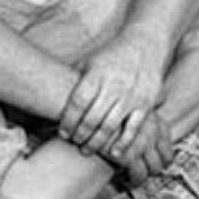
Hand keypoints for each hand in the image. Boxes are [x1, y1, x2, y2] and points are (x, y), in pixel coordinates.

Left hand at [59, 29, 165, 153]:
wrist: (144, 44)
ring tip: (87, 150)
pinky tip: (115, 154)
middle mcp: (113, 86)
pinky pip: (133, 128)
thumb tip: (52, 96)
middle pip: (92, 117)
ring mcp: (130, 96)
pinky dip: (124, 143)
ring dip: (97, 142)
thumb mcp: (90, 63)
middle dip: (80, 134)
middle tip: (74, 143)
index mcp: (96, 75)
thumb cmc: (112, 56)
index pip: (77, 103)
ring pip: (110, 126)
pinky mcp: (146, 103)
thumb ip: (77, 82)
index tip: (63, 133)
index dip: (68, 120)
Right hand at [105, 111, 173, 185]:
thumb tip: (138, 130)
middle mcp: (153, 132)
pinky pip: (139, 176)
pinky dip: (133, 180)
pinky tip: (124, 180)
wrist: (91, 110)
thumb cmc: (104, 108)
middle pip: (164, 160)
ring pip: (154, 169)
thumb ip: (137, 118)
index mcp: (154, 120)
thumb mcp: (126, 107)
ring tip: (132, 178)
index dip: (161, 157)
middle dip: (153, 168)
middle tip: (141, 171)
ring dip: (144, 175)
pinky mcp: (130, 156)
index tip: (150, 161)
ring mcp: (143, 145)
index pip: (167, 145)